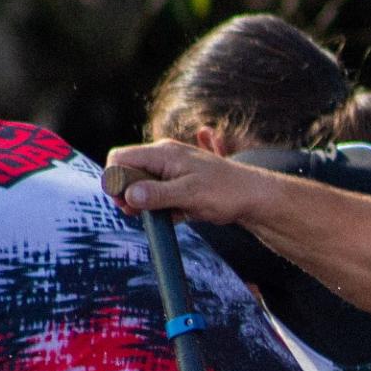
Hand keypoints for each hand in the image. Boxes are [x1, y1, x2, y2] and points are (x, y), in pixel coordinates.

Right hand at [102, 139, 269, 224]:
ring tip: (156, 216)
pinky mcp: (179, 188)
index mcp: (163, 153)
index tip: (124, 200)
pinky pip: (158, 198)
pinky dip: (160, 209)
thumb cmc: (226, 192)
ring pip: (142, 187)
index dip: (114, 179)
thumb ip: (157, 194)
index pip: (120, 157)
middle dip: (126, 193)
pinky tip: (174, 217)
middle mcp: (164, 159)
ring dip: (143, 204)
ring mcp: (172, 173)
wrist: (255, 199)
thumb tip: (128, 195)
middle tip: (135, 212)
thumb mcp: (190, 194)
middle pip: (128, 172)